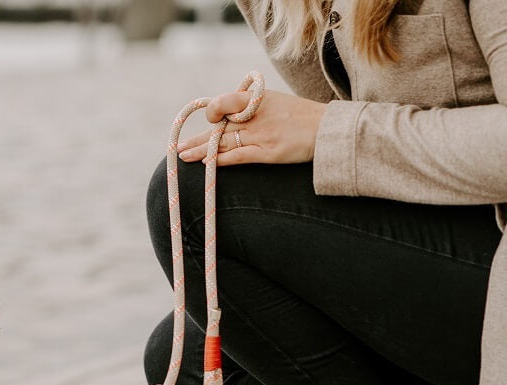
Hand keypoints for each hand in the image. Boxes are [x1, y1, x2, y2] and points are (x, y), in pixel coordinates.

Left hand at [177, 89, 326, 165]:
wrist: (328, 130)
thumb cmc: (301, 116)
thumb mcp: (275, 101)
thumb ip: (252, 106)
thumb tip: (228, 115)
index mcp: (258, 98)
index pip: (226, 101)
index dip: (213, 110)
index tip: (209, 119)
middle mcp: (256, 115)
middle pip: (219, 127)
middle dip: (197, 139)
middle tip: (178, 147)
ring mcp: (261, 134)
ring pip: (224, 143)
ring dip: (201, 151)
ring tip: (183, 157)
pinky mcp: (268, 152)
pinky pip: (238, 156)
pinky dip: (220, 160)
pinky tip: (206, 164)